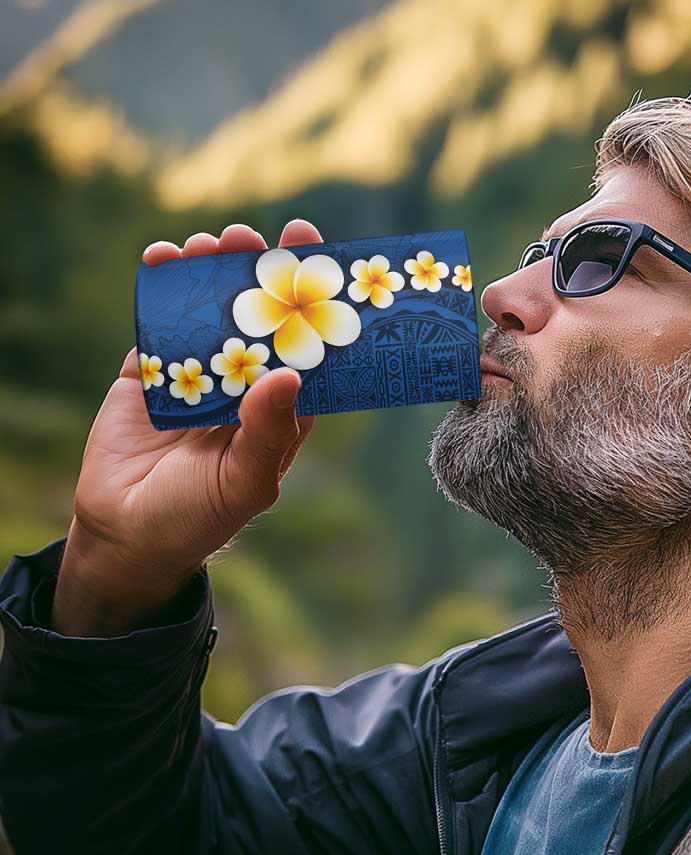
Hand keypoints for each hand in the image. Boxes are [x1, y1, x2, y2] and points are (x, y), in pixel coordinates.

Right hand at [52, 220, 320, 635]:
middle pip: (258, 317)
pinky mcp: (150, 370)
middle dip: (259, 274)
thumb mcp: (244, 483)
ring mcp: (197, 373)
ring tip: (212, 244)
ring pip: (210, 310)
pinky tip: (164, 258)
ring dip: (212, 272)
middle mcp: (245, 383)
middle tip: (255, 238)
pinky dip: (161, 287)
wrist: (126, 534)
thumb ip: (268, 432)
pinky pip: (159, 321)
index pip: (305, 347)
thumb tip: (290, 375)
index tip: (318, 258)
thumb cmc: (199, 517)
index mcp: (280, 408)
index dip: (312, 304)